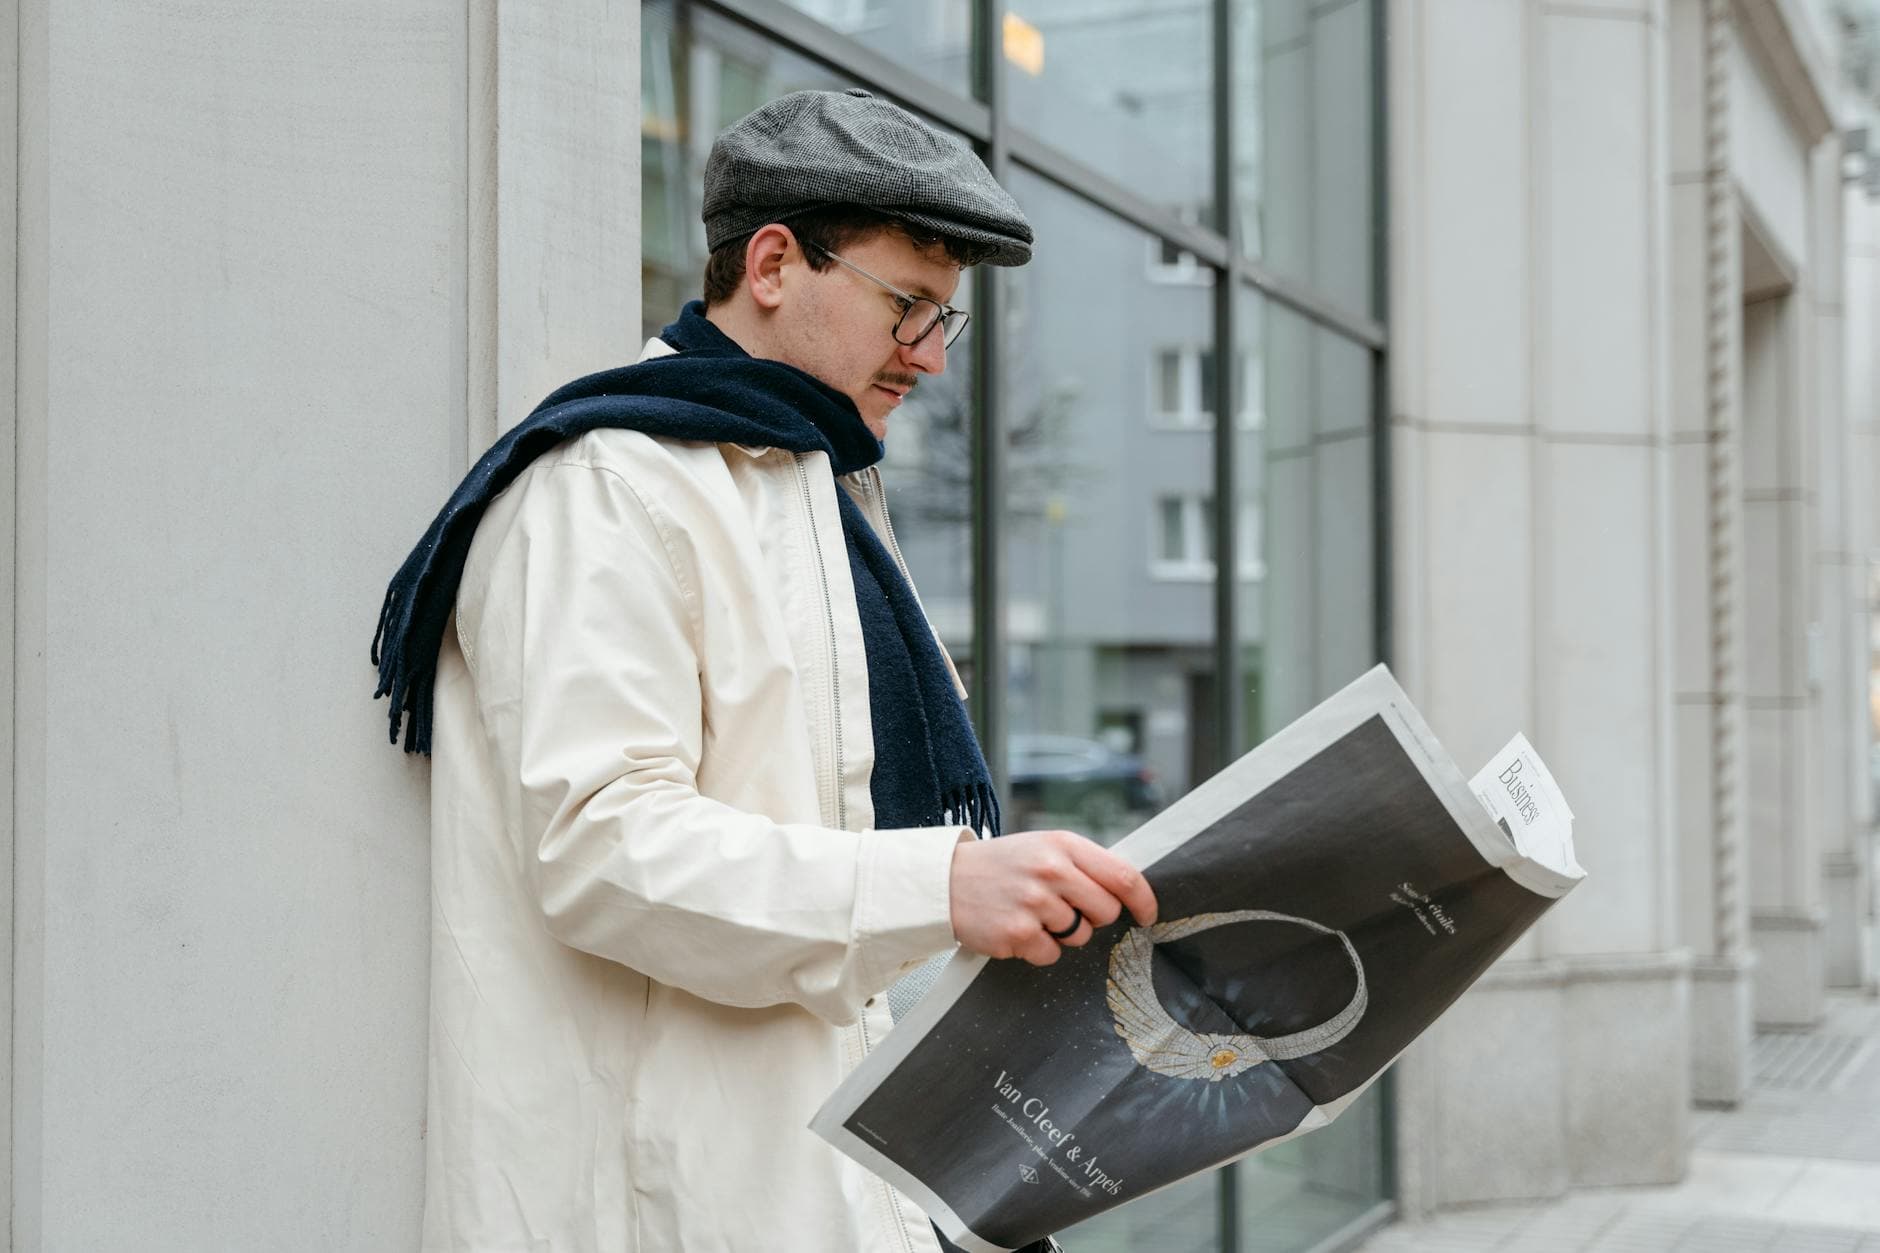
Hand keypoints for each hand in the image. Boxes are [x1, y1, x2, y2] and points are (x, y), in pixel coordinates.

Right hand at [948, 830, 1157, 966]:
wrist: (945, 881)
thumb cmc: (1001, 865)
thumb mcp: (1043, 847)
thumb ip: (1082, 864)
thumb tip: (1127, 891)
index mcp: (1063, 845)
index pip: (1123, 875)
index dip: (1143, 900)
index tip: (1148, 915)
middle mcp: (1052, 871)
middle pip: (1106, 911)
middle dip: (1092, 916)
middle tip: (1062, 907)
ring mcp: (1034, 903)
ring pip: (1080, 936)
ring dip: (1061, 933)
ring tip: (1031, 913)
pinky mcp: (1017, 934)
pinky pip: (1051, 954)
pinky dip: (1037, 948)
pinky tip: (1016, 928)